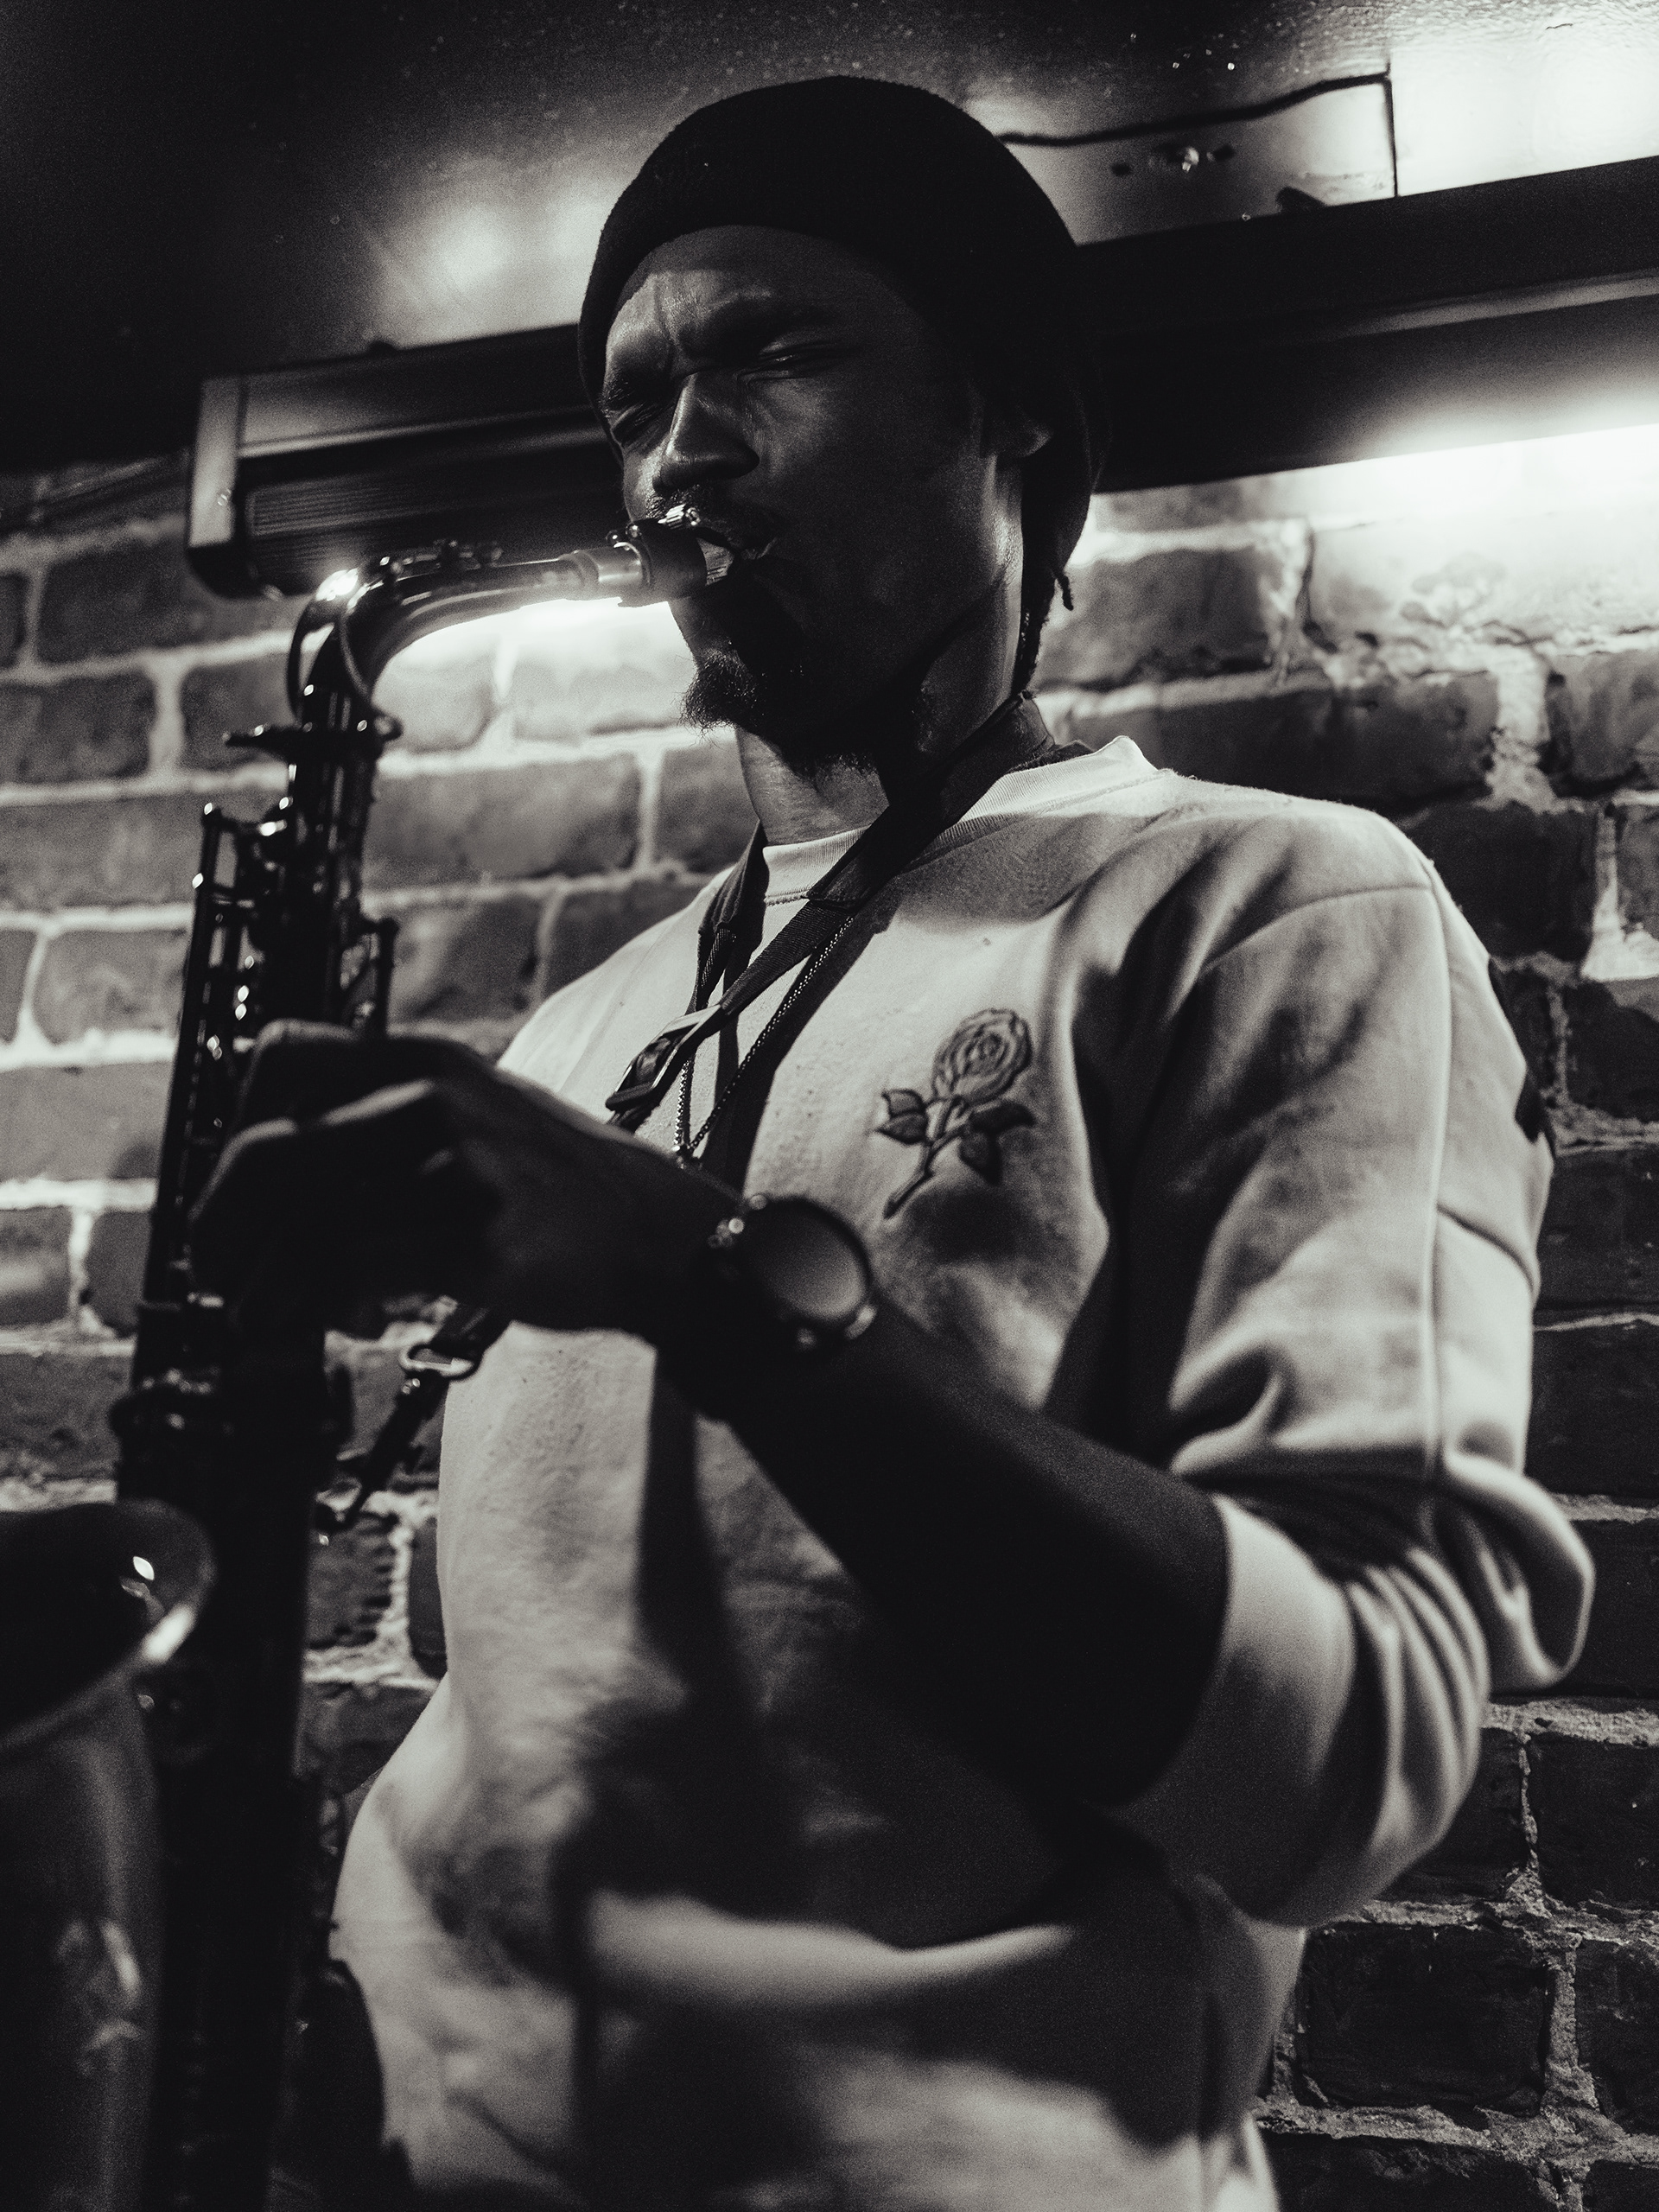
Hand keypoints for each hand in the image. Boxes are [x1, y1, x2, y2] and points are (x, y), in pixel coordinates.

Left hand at [187, 1023, 732, 1338]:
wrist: (659, 1235)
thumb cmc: (555, 1188)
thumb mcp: (475, 1114)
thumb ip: (388, 1119)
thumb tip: (272, 1175)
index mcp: (422, 1057)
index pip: (279, 1055)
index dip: (236, 1124)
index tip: (237, 1191)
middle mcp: (430, 1096)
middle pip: (270, 1152)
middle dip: (225, 1231)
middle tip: (225, 1280)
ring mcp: (454, 1162)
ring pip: (304, 1224)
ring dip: (272, 1290)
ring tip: (281, 1322)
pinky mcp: (472, 1235)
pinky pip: (355, 1273)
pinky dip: (332, 1310)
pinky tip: (361, 1322)